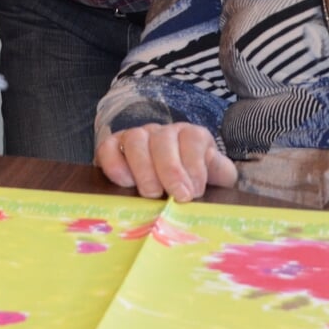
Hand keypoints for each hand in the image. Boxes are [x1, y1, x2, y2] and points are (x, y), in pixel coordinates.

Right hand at [96, 123, 236, 202]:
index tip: (195, 192)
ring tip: (152, 194)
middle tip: (177, 196)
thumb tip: (212, 162)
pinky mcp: (113, 146)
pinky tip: (125, 183)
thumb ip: (220, 170)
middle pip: (163, 139)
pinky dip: (114, 163)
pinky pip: (108, 146)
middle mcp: (162, 131)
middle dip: (171, 170)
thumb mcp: (216, 177)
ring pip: (135, 139)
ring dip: (144, 168)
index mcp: (190, 135)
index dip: (194, 164)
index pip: (192, 138)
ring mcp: (136, 136)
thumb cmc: (193, 183)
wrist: (170, 185)